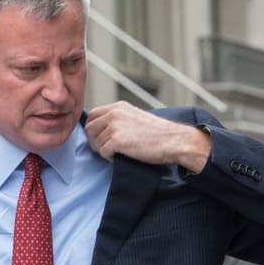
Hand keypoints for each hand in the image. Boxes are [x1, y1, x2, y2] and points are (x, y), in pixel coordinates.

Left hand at [84, 101, 209, 172]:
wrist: (175, 141)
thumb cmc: (158, 134)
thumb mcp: (136, 117)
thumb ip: (119, 119)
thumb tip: (102, 129)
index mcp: (119, 106)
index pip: (92, 115)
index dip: (94, 129)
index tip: (101, 138)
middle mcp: (114, 113)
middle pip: (89, 128)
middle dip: (95, 141)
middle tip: (107, 149)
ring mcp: (114, 126)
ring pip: (95, 142)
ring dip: (104, 150)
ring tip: (119, 152)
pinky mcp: (116, 140)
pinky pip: (103, 152)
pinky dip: (110, 157)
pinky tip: (123, 156)